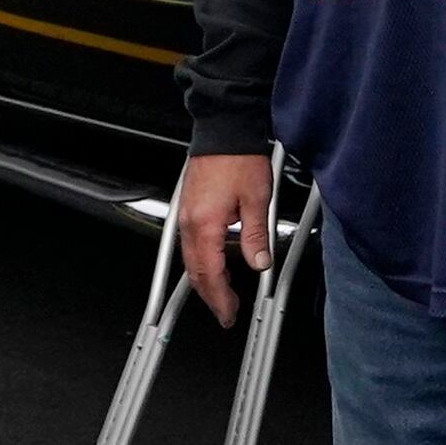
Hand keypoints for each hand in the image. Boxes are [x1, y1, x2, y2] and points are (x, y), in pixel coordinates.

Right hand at [178, 152, 276, 318]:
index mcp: (205, 225)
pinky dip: (201, 260)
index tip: (228, 312)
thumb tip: (260, 262)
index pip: (210, 274)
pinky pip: (190, 244)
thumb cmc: (239, 159)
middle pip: (195, 272)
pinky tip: (215, 264)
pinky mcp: (188, 208)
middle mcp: (190, 223)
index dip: (219, 298)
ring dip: (205, 279)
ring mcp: (186, 216)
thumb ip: (256, 235)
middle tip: (225, 310)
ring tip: (223, 292)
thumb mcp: (257, 199)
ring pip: (190, 259)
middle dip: (210, 295)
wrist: (224, 131)